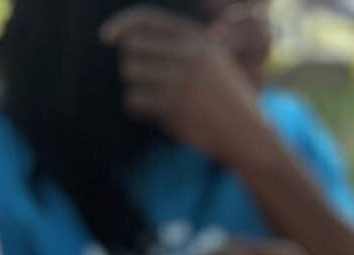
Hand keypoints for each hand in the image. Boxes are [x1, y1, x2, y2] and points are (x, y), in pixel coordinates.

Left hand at [100, 6, 271, 168]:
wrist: (248, 134)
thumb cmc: (229, 99)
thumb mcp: (214, 62)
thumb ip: (182, 46)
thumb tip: (131, 40)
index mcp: (197, 39)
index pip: (147, 20)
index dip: (122, 24)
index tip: (105, 37)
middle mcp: (188, 55)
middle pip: (132, 47)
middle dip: (133, 64)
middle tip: (147, 80)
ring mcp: (180, 80)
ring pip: (130, 73)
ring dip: (136, 87)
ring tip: (155, 98)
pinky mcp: (172, 107)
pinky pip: (133, 100)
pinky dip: (137, 107)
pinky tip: (154, 112)